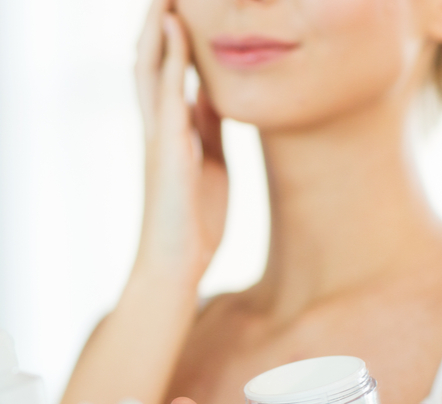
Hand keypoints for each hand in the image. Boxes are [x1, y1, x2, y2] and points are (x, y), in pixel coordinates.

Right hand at [135, 0, 227, 280]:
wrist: (177, 262)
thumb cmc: (194, 220)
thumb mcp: (211, 164)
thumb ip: (209, 130)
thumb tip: (212, 98)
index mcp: (173, 134)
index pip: (170, 76)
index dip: (176, 41)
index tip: (187, 10)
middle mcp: (159, 130)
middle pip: (151, 63)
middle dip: (159, 25)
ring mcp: (159, 138)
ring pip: (151, 71)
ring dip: (158, 31)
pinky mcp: (167, 152)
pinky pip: (168, 98)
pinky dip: (172, 63)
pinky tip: (177, 35)